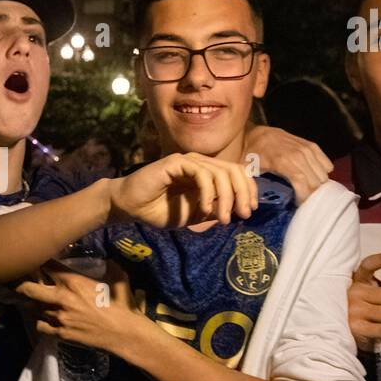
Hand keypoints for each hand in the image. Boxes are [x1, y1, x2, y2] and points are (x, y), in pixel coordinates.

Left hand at [17, 260, 140, 353]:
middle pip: (29, 288)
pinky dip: (40, 322)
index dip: (38, 262)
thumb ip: (109, 266)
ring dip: (33, 303)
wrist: (125, 334)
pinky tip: (45, 319)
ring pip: (34, 308)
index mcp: (74, 281)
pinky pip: (41, 326)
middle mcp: (62, 298)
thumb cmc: (123, 305)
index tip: (35, 260)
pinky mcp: (61, 333)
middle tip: (18, 281)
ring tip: (33, 300)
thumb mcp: (118, 278)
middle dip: (21, 283)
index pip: (46, 266)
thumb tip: (107, 259)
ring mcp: (59, 317)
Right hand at [108, 152, 255, 229]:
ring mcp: (189, 161)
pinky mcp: (176, 162)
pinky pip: (202, 173)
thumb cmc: (159, 211)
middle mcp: (200, 163)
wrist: (130, 207)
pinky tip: (204, 209)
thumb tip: (239, 210)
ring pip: (221, 172)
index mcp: (207, 173)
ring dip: (227, 197)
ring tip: (223, 218)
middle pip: (234, 170)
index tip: (249, 210)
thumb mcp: (194, 215)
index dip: (248, 190)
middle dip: (243, 193)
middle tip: (243, 215)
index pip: (237, 173)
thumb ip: (215, 210)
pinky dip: (208, 192)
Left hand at [243, 125, 332, 202]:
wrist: (255, 133)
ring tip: (307, 190)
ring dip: (317, 185)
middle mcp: (298, 154)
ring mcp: (306, 149)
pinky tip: (314, 178)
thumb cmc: (250, 154)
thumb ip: (249, 188)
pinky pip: (326, 164)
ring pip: (322, 174)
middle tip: (302, 199)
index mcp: (282, 161)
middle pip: (315, 181)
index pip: (302, 182)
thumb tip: (250, 209)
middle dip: (311, 194)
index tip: (298, 204)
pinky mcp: (312, 145)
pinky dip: (323, 173)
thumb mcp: (246, 172)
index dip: (304, 196)